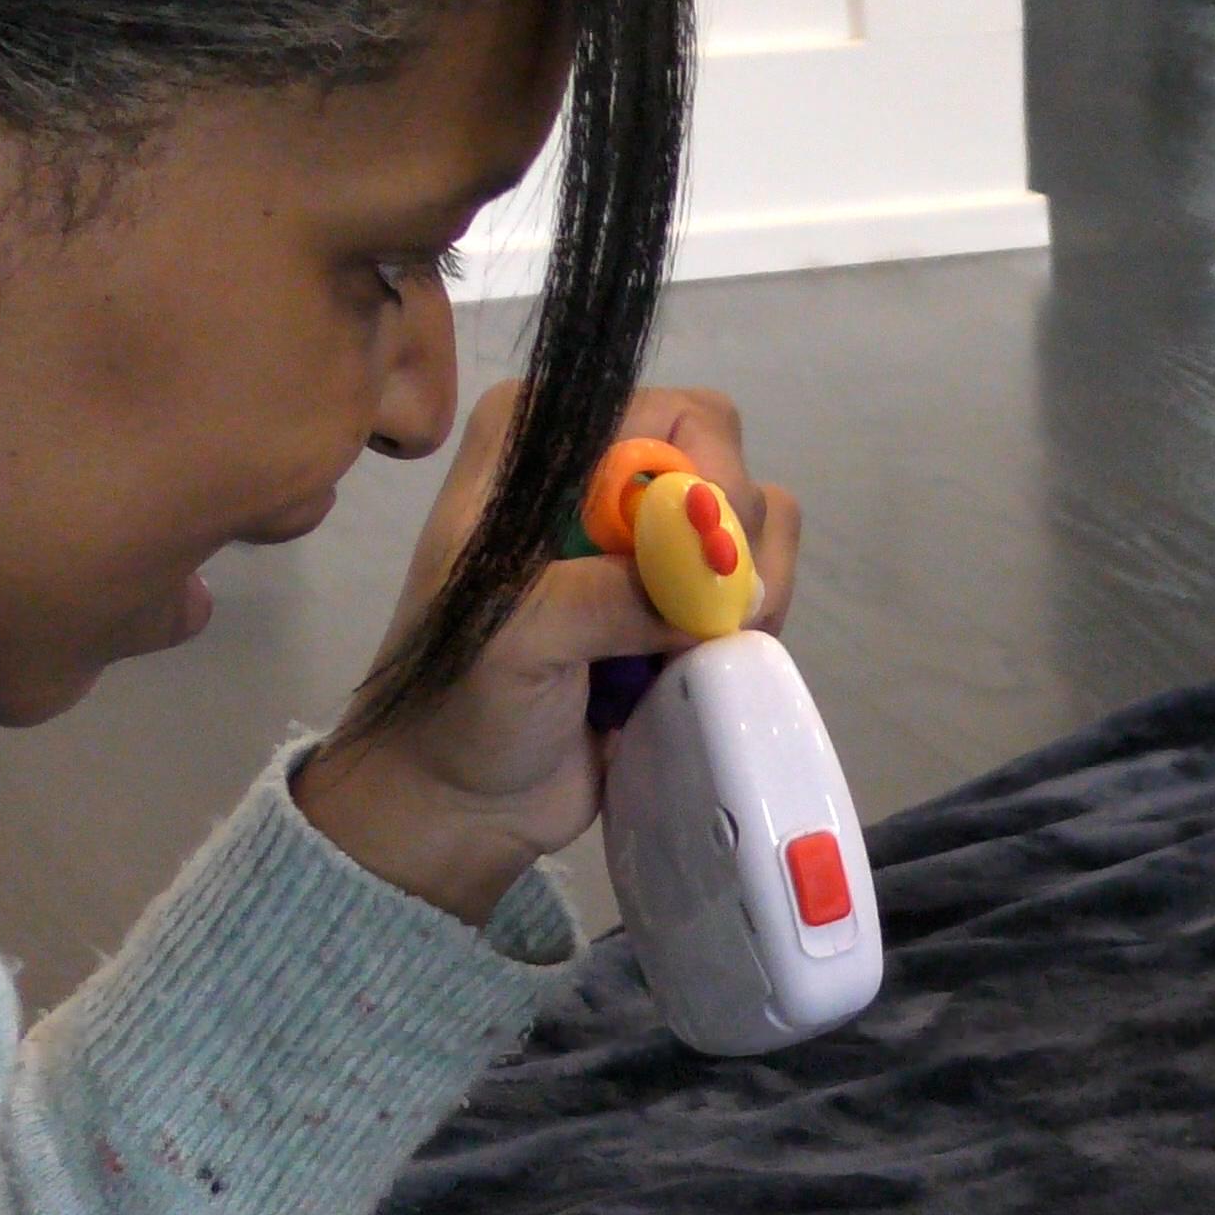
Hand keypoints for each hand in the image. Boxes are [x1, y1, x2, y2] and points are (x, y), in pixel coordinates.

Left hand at [294, 383, 805, 922]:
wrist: (456, 800)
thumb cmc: (459, 705)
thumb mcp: (513, 638)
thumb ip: (607, 593)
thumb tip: (721, 578)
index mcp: (539, 445)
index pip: (670, 413)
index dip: (701, 478)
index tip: (692, 561)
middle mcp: (599, 472)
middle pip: (727, 456)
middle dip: (732, 541)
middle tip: (700, 618)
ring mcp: (648, 536)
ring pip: (758, 520)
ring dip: (750, 590)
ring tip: (695, 652)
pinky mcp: (682, 599)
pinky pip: (758, 583)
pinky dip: (753, 625)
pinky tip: (702, 668)